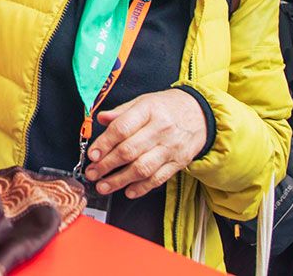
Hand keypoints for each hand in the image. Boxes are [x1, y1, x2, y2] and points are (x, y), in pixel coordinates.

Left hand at [84, 89, 206, 198]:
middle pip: (130, 151)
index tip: (92, 155)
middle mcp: (160, 130)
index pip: (122, 129)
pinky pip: (159, 178)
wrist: (201, 114)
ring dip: (120, 180)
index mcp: (148, 110)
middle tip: (92, 173)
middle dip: (107, 165)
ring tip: (104, 186)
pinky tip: (128, 191)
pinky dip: (142, 187)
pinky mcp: (179, 162)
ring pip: (143, 168)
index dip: (105, 143)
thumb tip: (101, 119)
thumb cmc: (166, 107)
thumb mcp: (143, 101)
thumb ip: (121, 112)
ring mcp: (171, 148)